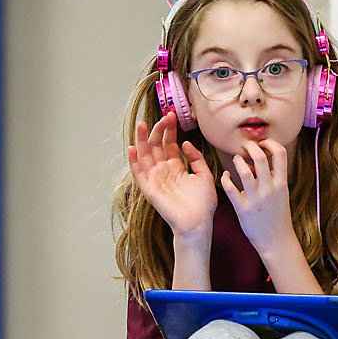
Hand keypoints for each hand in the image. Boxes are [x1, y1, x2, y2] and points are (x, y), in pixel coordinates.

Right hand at [128, 112, 216, 238]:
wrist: (198, 222)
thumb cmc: (203, 204)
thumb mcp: (204, 175)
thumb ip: (196, 158)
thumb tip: (185, 143)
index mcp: (176, 167)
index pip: (169, 144)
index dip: (169, 130)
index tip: (172, 116)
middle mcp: (163, 171)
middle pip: (156, 146)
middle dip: (159, 130)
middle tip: (165, 116)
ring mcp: (155, 179)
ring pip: (145, 155)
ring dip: (142, 140)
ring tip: (142, 124)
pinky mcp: (148, 188)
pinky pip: (138, 173)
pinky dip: (134, 161)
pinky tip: (133, 147)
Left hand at [220, 140, 296, 253]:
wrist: (276, 240)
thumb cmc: (277, 215)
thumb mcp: (280, 194)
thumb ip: (271, 177)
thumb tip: (256, 162)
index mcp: (281, 184)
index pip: (280, 154)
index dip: (271, 143)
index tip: (263, 143)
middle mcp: (269, 189)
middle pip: (260, 157)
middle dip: (251, 146)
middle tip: (245, 146)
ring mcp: (256, 199)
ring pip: (244, 171)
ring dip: (237, 161)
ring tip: (237, 160)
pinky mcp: (243, 209)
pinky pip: (230, 188)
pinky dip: (225, 178)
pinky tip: (225, 176)